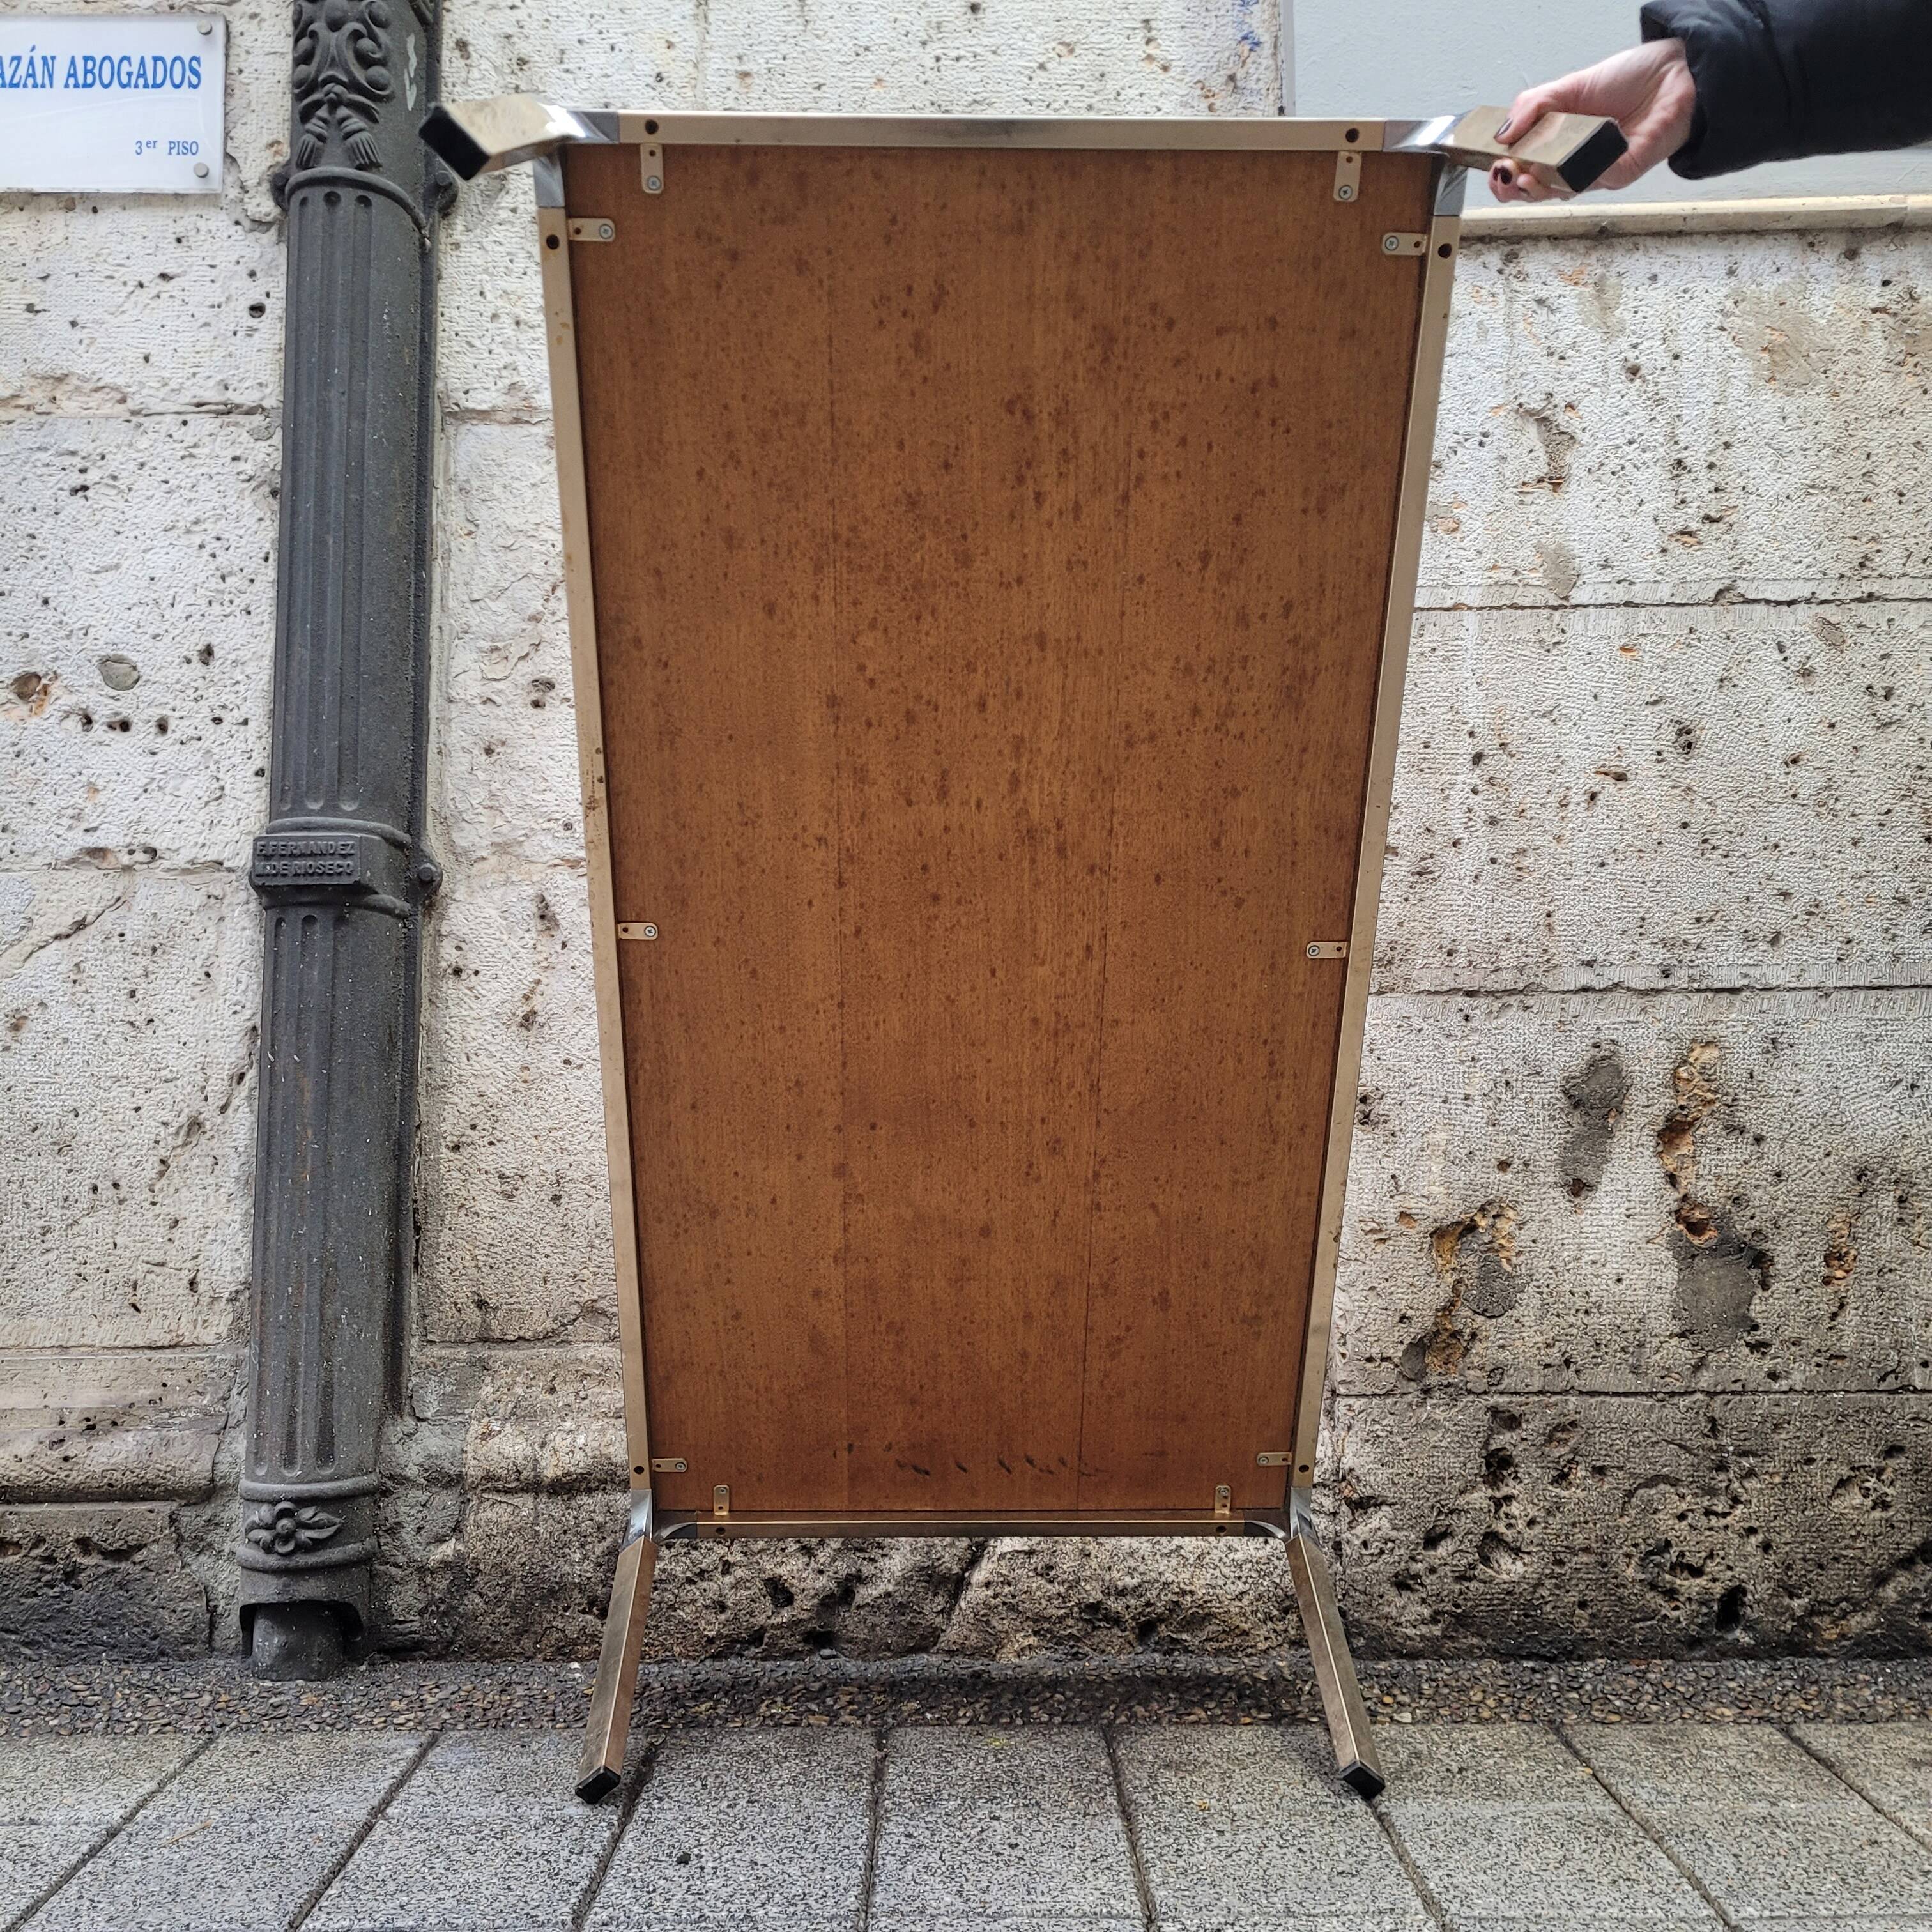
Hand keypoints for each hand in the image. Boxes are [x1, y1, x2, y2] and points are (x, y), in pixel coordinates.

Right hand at [1489, 39, 1696, 201]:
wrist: (1675, 73)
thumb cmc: (1629, 79)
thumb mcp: (1570, 85)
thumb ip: (1532, 105)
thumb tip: (1501, 133)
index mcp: (1558, 144)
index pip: (1522, 169)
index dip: (1503, 175)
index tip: (1491, 168)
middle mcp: (1575, 163)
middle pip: (1536, 190)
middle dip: (1514, 189)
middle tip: (1504, 177)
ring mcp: (1597, 171)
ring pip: (1561, 191)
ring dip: (1538, 188)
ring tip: (1523, 175)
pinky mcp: (1620, 172)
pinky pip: (1593, 178)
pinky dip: (1575, 172)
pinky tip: (1562, 161)